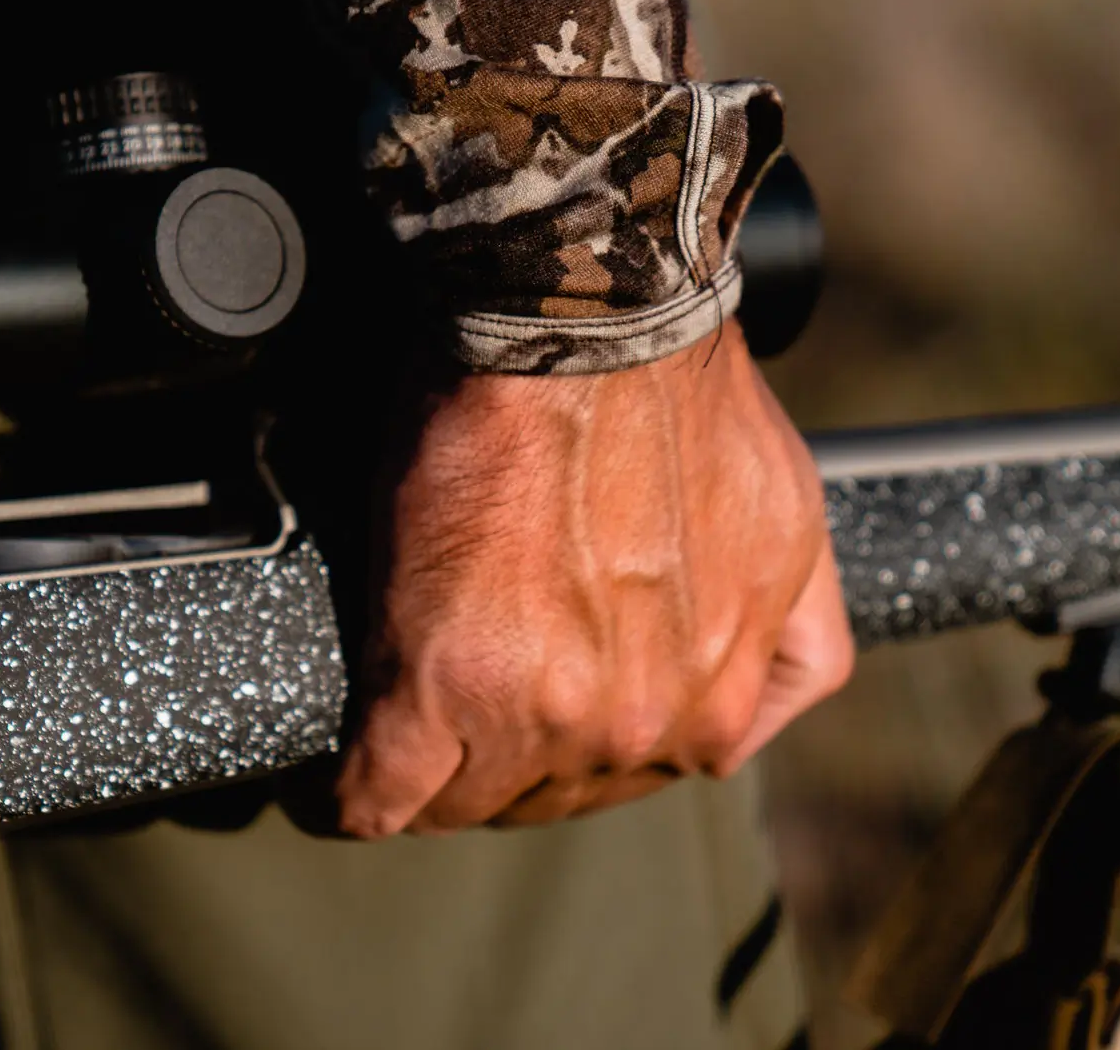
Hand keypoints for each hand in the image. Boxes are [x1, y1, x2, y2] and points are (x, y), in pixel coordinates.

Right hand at [336, 320, 851, 835]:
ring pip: (461, 803)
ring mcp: (536, 716)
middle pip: (541, 797)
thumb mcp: (784, 518)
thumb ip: (781, 624)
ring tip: (388, 731)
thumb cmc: (673, 385)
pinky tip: (334, 784)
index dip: (563, 738)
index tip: (520, 713)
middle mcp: (639, 727)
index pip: (621, 778)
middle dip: (497, 758)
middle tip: (454, 697)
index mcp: (717, 701)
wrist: (588, 317)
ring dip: (426, 773)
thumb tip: (747, 660)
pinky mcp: (432, 689)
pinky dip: (347, 791)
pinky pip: (374, 794)